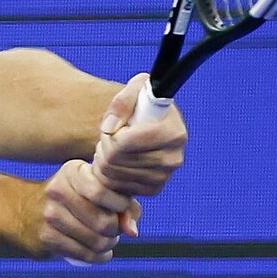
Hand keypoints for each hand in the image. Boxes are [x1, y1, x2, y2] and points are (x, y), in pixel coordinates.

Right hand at [25, 160, 134, 263]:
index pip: (103, 192)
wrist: (20, 212)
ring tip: (107, 242)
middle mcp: (58, 191)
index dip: (121, 205)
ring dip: (109, 245)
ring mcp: (50, 216)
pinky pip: (84, 254)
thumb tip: (132, 232)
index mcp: (72, 172)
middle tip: (114, 230)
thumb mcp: (92, 189)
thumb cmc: (69, 200)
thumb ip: (123, 204)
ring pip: (97, 241)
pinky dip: (99, 257)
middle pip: (104, 221)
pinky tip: (101, 254)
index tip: (120, 208)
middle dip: (116, 230)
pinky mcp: (46, 238)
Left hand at [93, 73, 184, 198]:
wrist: (154, 125)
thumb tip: (110, 128)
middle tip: (109, 136)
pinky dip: (107, 174)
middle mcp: (173, 159)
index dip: (112, 134)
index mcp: (174, 133)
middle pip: (115, 159)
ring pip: (112, 174)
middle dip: (105, 145)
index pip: (126, 142)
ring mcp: (164, 177)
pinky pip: (115, 187)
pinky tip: (114, 161)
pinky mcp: (153, 189)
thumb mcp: (137, 88)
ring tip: (111, 146)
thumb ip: (122, 101)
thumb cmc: (144, 104)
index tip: (115, 124)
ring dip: (103, 158)